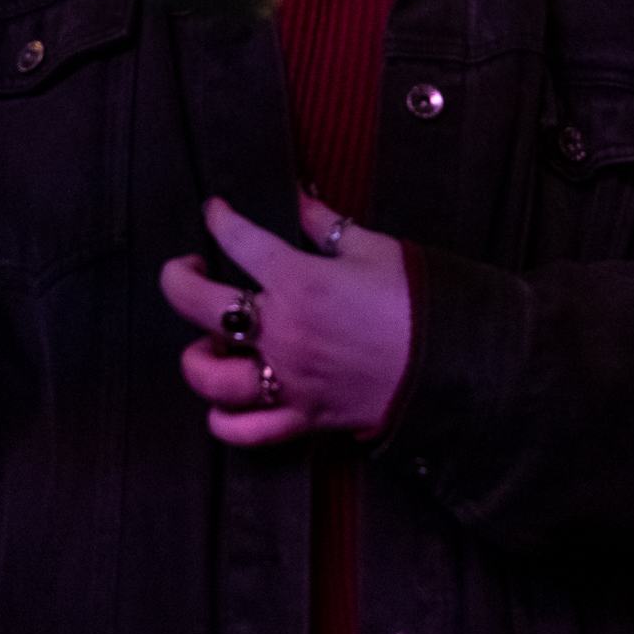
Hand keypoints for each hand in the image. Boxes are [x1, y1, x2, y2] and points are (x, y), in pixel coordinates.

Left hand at [158, 194, 411, 444]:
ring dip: (197, 357)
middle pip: (199, 306)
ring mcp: (289, 380)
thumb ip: (326, 226)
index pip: (238, 240)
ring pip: (210, 378)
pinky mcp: (304, 418)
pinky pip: (246, 432)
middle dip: (177, 279)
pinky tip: (223, 402)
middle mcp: (282, 332)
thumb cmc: (418, 300)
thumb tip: (300, 200)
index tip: (215, 212)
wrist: (456, 363)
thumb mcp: (374, 248)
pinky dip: (224, 421)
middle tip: (187, 269)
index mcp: (299, 281)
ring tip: (207, 342)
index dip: (219, 219)